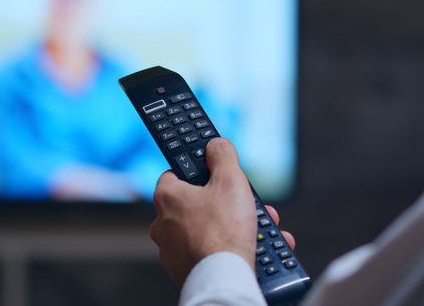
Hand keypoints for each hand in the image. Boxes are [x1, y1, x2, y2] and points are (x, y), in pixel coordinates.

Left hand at [149, 137, 294, 285]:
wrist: (224, 279)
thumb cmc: (223, 232)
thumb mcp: (230, 181)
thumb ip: (222, 157)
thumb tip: (216, 145)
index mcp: (167, 197)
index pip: (176, 173)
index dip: (199, 171)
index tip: (215, 173)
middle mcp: (162, 224)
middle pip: (197, 203)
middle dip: (227, 203)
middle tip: (247, 205)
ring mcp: (171, 249)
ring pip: (206, 229)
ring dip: (234, 227)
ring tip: (261, 230)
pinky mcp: (184, 269)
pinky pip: (209, 253)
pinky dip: (229, 249)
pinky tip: (254, 250)